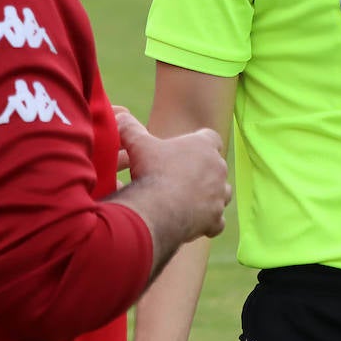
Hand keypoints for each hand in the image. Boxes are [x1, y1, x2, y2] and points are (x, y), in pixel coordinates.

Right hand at [116, 110, 228, 240]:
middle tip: (181, 178)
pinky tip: (194, 223)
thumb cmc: (152, 172)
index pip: (211, 137)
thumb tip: (119, 116)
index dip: (200, 142)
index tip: (187, 149)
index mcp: (203, 146)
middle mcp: (218, 168)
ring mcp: (219, 195)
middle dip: (203, 171)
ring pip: (221, 193)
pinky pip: (217, 220)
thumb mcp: (138, 145)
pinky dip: (208, 222)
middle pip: (216, 166)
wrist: (159, 209)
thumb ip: (130, 129)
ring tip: (189, 200)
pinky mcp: (216, 218)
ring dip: (209, 196)